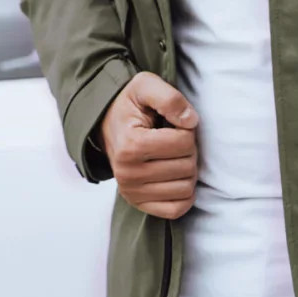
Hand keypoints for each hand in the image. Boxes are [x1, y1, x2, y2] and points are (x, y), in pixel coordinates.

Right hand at [100, 71, 198, 218]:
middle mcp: (128, 174)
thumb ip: (170, 98)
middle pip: (188, 167)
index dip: (187, 130)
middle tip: (173, 141)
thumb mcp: (146, 86)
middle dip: (188, 151)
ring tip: (171, 157)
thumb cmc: (130, 104)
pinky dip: (184, 195)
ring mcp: (132, 192)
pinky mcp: (138, 203)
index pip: (184, 143)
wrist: (106, 123)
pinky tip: (176, 178)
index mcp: (131, 145)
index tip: (173, 125)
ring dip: (187, 171)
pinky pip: (176, 210)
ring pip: (186, 189)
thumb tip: (191, 122)